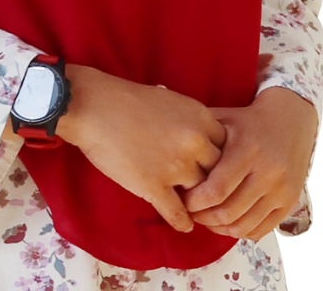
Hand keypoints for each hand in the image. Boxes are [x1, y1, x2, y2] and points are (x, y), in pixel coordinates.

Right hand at [54, 65, 225, 232]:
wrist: (95, 106)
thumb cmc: (128, 99)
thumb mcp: (170, 99)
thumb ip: (191, 119)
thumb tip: (200, 133)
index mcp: (200, 118)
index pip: (228, 147)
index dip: (221, 159)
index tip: (213, 168)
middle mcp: (194, 142)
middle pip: (219, 173)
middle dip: (212, 182)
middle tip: (208, 192)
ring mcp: (176, 166)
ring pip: (201, 195)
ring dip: (198, 204)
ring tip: (197, 211)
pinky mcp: (154, 186)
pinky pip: (178, 213)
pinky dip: (183, 222)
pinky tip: (184, 225)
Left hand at [180, 87, 317, 241]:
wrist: (290, 120)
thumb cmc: (248, 120)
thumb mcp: (223, 119)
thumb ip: (201, 135)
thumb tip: (171, 151)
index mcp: (248, 150)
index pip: (217, 189)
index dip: (195, 201)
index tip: (182, 199)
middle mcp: (268, 172)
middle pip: (229, 211)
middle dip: (204, 217)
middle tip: (190, 213)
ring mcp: (281, 190)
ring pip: (244, 225)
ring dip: (219, 228)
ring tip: (205, 219)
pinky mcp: (290, 202)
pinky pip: (261, 229)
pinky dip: (240, 231)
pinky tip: (226, 222)